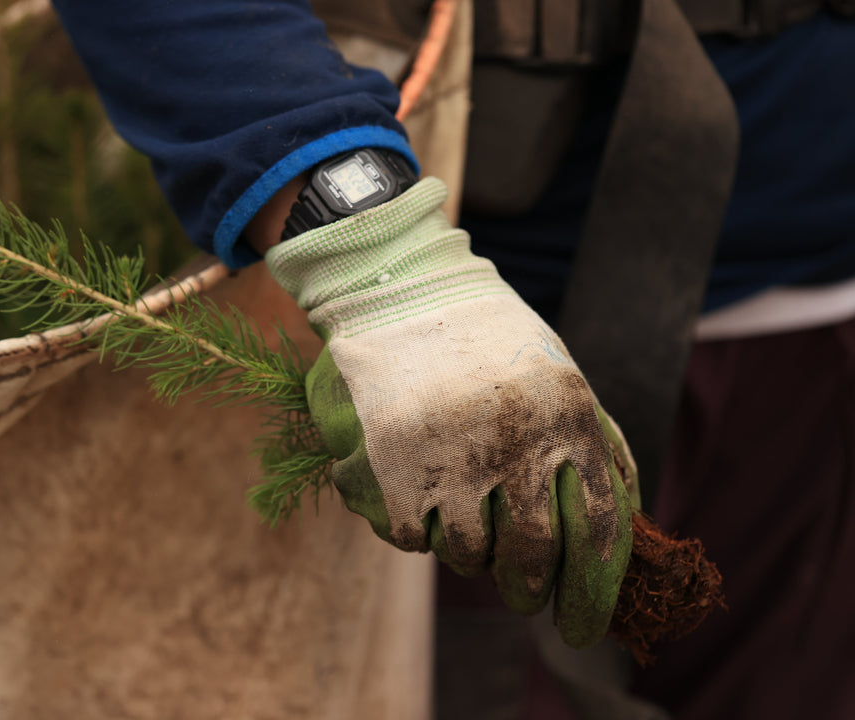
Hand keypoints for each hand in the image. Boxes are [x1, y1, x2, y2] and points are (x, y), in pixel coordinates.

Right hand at [265, 178, 637, 647]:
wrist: (398, 288)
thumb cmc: (488, 341)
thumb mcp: (562, 376)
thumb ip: (597, 445)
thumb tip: (626, 525)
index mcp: (568, 416)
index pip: (598, 532)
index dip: (592, 595)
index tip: (581, 631)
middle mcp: (515, 440)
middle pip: (531, 556)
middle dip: (526, 588)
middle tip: (520, 592)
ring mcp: (450, 456)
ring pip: (467, 554)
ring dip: (467, 550)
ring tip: (461, 513)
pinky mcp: (391, 468)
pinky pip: (411, 539)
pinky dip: (417, 527)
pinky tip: (417, 487)